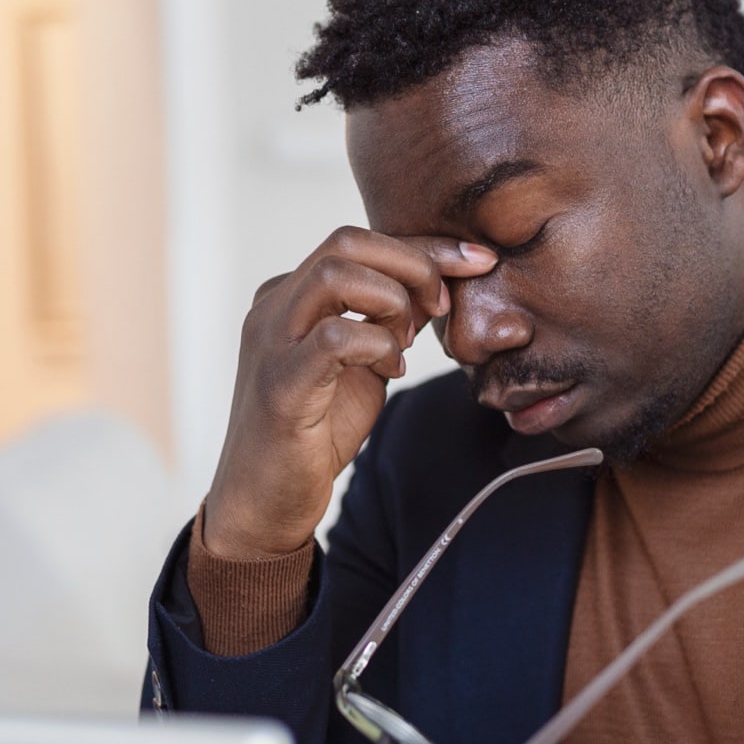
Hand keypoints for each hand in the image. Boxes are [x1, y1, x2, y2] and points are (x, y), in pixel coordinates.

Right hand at [201, 228, 494, 557]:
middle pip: (346, 241)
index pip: (360, 244)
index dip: (425, 246)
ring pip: (335, 273)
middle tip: (444, 304)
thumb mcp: (364, 364)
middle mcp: (275, 306)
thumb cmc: (314, 433)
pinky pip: (334, 336)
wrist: (265, 502)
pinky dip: (377, 344)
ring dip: (391, 300)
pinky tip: (390, 370)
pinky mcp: (279, 383)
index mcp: (292, 296)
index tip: (478, 260)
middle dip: (413, 262)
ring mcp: (271, 341)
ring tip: (405, 342)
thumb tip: (436, 286)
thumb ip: (390, 323)